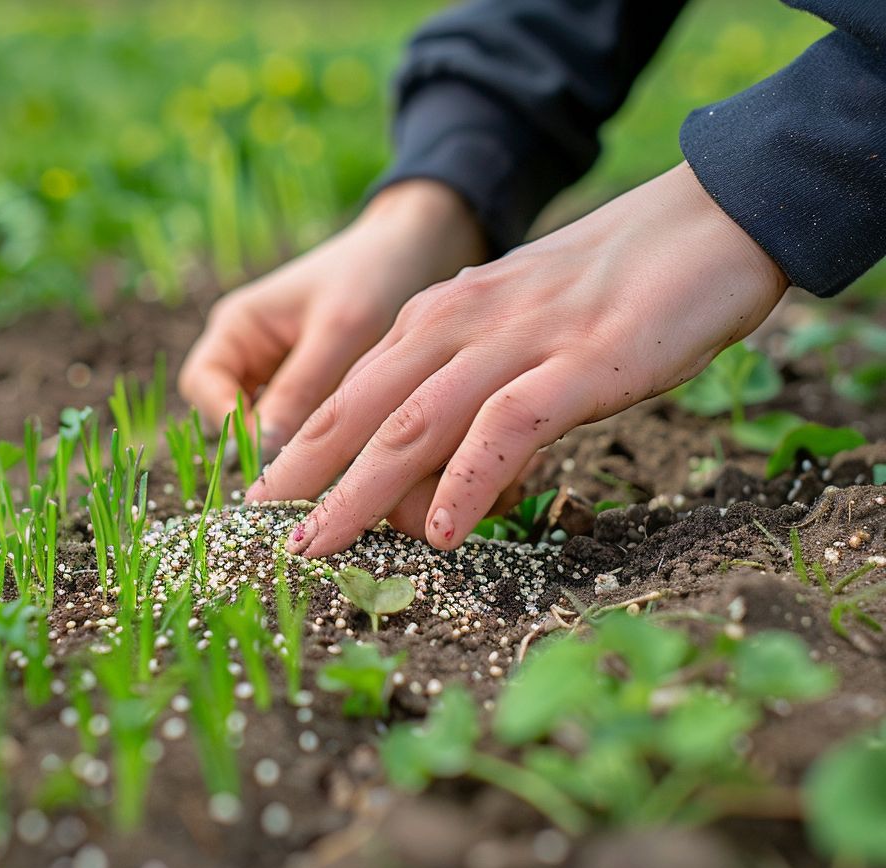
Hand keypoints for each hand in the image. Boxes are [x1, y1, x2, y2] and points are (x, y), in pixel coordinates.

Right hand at [178, 179, 485, 455]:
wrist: (411, 251)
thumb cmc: (371, 276)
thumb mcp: (339, 332)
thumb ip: (299, 388)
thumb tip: (263, 448)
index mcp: (237, 325)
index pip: (201, 384)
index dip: (226, 419)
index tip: (269, 445)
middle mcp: (244, 349)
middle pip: (223, 411)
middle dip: (258, 435)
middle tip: (305, 455)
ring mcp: (270, 369)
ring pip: (261, 423)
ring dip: (287, 438)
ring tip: (331, 443)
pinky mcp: (301, 384)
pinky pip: (292, 420)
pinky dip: (310, 433)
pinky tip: (345, 434)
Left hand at [247, 163, 788, 555]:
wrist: (709, 219)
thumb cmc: (615, 284)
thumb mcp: (520, 328)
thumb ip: (472, 382)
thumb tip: (437, 467)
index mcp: (440, 317)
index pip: (354, 388)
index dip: (307, 445)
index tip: (270, 495)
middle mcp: (460, 325)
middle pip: (362, 407)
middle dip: (306, 472)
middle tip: (264, 529)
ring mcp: (516, 342)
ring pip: (415, 422)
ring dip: (359, 489)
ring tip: (317, 543)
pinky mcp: (579, 364)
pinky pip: (506, 427)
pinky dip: (468, 480)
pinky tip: (444, 533)